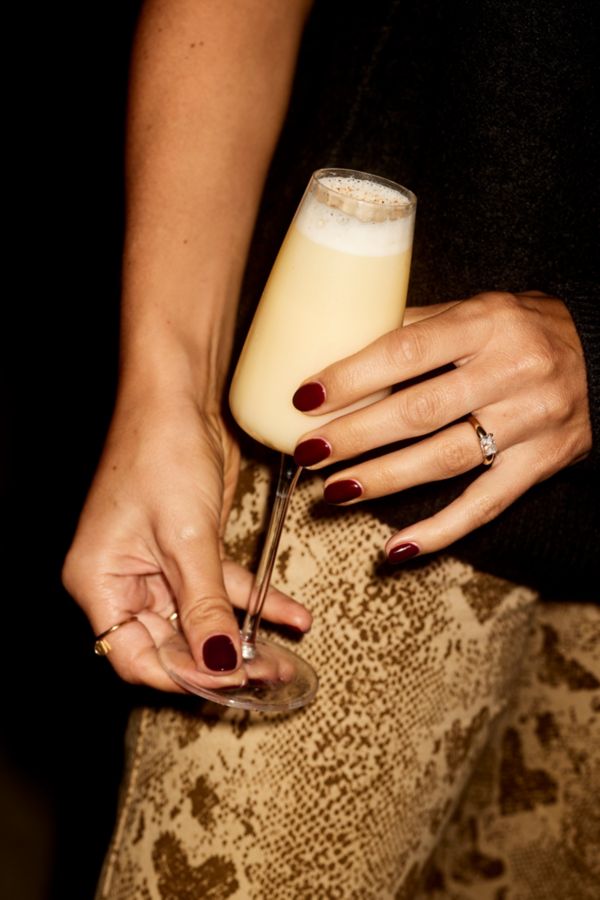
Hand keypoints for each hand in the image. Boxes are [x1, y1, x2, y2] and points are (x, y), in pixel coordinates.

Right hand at [63, 393, 310, 690]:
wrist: (180, 397)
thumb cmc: (161, 454)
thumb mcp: (186, 538)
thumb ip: (204, 604)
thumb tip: (219, 664)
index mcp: (99, 582)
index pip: (136, 657)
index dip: (184, 676)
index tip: (232, 681)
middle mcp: (123, 581)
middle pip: (171, 644)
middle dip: (219, 662)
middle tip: (268, 676)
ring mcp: (157, 566)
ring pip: (202, 619)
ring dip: (243, 636)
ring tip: (287, 658)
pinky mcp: (190, 549)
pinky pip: (221, 586)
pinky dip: (255, 600)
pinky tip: (291, 614)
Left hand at [291, 292, 591, 560]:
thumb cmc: (522, 328)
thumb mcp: (474, 309)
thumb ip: (415, 327)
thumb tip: (339, 347)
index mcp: (486, 323)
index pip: (406, 350)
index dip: (351, 377)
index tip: (306, 398)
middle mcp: (512, 371)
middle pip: (420, 411)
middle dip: (356, 435)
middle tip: (309, 451)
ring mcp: (531, 422)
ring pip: (446, 460)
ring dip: (384, 480)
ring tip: (335, 491)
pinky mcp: (541, 464)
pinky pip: (485, 505)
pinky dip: (440, 530)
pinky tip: (396, 547)